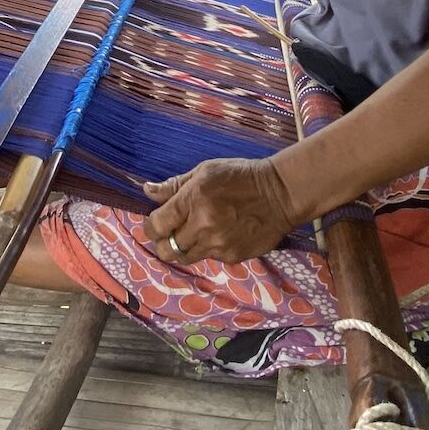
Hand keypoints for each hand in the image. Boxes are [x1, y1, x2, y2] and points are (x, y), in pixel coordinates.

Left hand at [142, 157, 295, 264]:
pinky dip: (206, 249)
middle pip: (165, 248)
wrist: (281, 194)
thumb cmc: (241, 176)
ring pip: (184, 258)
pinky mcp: (232, 257)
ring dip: (182, 248)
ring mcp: (218, 245)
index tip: (155, 221)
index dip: (150, 225)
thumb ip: (174, 185)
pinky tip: (218, 234)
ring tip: (193, 233)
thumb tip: (147, 191)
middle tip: (170, 231)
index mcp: (194, 199)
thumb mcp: (206, 171)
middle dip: (162, 241)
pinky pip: (208, 258)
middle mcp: (203, 226)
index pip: (156, 224)